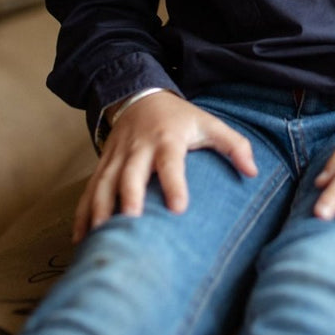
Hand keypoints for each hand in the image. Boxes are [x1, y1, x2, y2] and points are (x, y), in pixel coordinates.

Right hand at [72, 90, 256, 241]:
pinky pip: (90, 190)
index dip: (175, 183)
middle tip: (131, 223)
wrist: (139, 96)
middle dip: (128, 198)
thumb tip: (253, 171)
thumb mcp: (209, 123)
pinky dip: (83, 213)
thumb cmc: (179, 118)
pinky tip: (81, 238)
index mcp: (167, 139)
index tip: (179, 208)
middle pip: (130, 174)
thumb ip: (234, 145)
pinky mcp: (103, 165)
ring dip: (100, 210)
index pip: (171, 162)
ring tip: (102, 237)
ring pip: (104, 183)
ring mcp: (117, 157)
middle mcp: (138, 148)